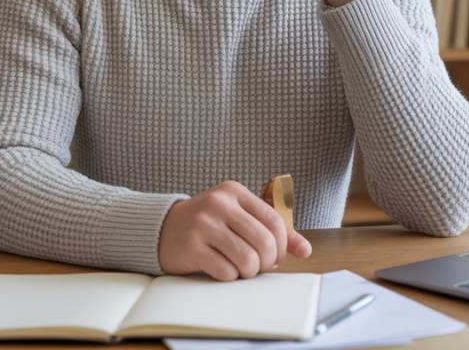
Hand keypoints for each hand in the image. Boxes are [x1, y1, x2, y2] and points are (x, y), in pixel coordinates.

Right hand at [158, 180, 312, 280]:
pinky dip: (229, 276)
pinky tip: (221, 268)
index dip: (283, 245)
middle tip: (258, 266)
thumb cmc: (208, 224)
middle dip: (267, 262)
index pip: (275, 220)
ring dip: (249, 272)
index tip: (275, 256)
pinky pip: (226, 271)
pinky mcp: (191, 246)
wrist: (163, 229)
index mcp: (234, 191)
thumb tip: (304, 250)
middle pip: (264, 242)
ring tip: (241, 269)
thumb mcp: (238, 217)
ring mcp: (203, 224)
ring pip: (247, 259)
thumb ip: (272, 230)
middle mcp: (219, 203)